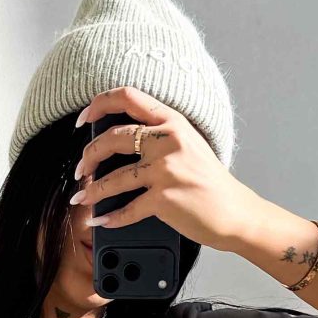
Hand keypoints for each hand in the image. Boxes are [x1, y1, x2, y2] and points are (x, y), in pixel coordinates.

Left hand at [72, 85, 259, 253]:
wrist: (236, 212)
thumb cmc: (211, 182)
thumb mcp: (189, 145)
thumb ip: (160, 137)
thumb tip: (118, 142)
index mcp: (172, 122)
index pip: (128, 97)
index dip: (98, 104)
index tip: (84, 120)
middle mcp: (168, 141)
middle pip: (113, 139)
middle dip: (89, 155)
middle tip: (81, 168)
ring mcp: (166, 170)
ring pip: (114, 178)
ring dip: (92, 191)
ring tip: (82, 197)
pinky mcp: (164, 200)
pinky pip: (127, 209)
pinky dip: (110, 218)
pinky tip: (101, 220)